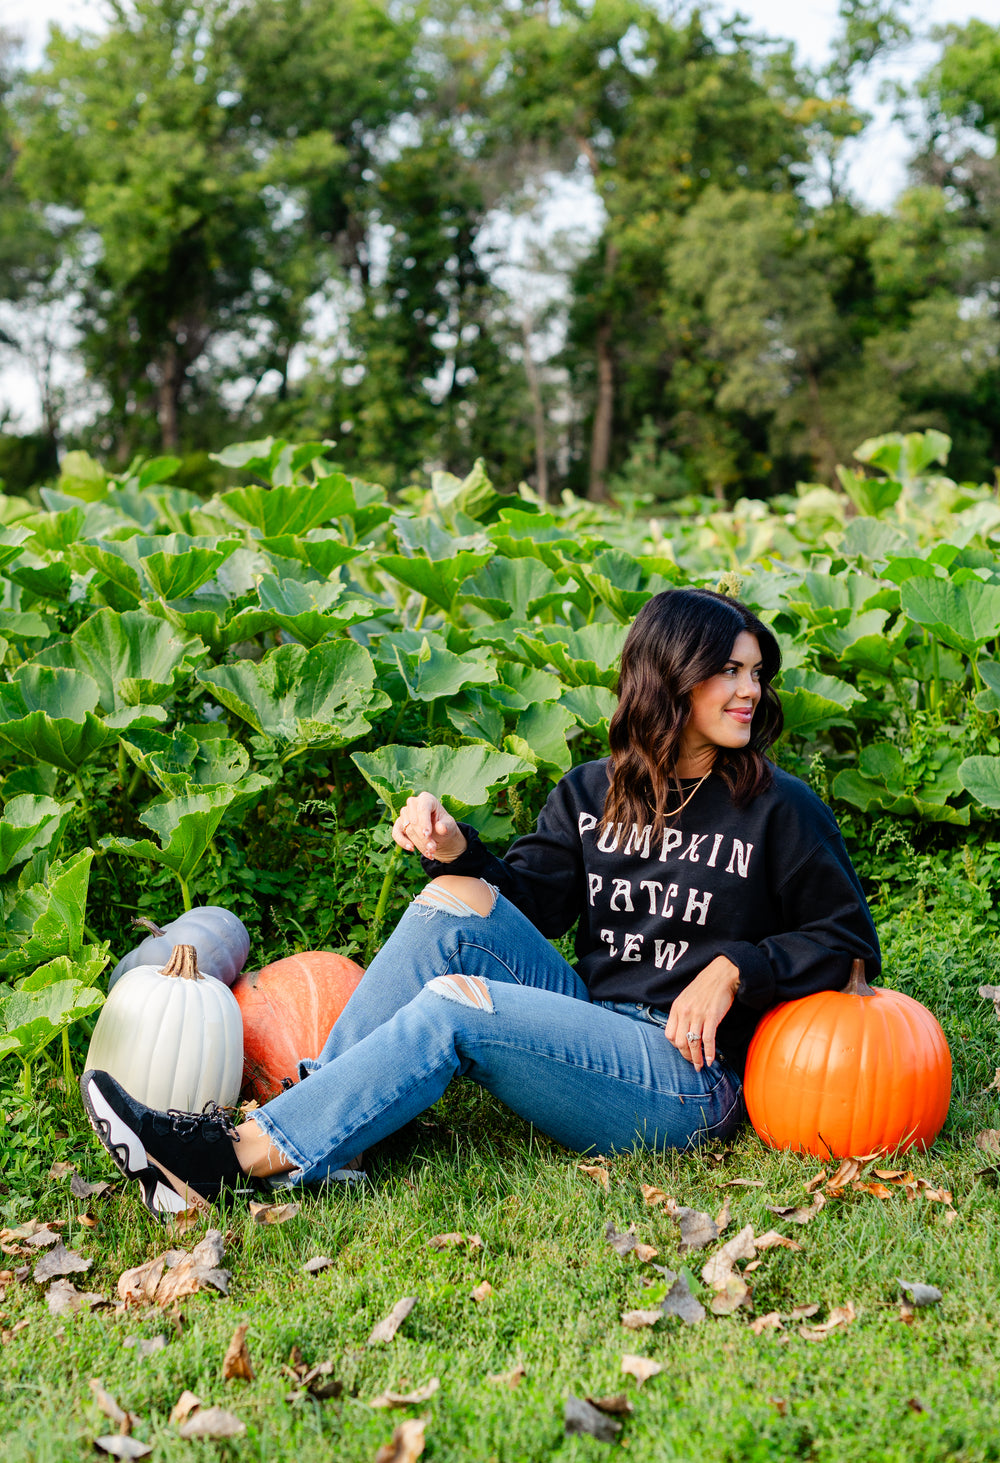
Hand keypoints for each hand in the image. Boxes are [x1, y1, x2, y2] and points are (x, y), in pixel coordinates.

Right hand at [391, 791, 467, 862]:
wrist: (438, 834)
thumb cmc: (444, 826)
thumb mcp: (450, 826)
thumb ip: (446, 826)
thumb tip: (441, 827)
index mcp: (427, 799)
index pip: (423, 808)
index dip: (424, 822)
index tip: (427, 835)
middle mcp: (413, 803)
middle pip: (414, 820)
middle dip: (423, 837)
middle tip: (433, 849)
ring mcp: (405, 813)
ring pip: (408, 829)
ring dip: (418, 843)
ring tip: (430, 852)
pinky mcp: (399, 824)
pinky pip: (396, 833)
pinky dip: (402, 842)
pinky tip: (412, 849)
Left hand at [665, 956, 739, 1071]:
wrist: (721, 975)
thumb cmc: (705, 987)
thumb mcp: (686, 998)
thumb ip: (682, 1013)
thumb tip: (682, 1032)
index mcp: (676, 1008)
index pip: (669, 1034)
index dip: (675, 1046)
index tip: (683, 1051)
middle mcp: (685, 1012)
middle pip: (679, 1042)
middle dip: (686, 1056)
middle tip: (693, 1063)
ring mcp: (698, 1015)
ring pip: (693, 1044)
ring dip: (697, 1059)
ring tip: (700, 1066)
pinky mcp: (712, 1017)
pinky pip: (708, 1040)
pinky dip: (709, 1053)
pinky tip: (710, 1060)